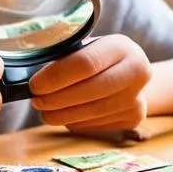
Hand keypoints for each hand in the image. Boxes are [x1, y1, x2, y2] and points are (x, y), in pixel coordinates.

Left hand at [29, 34, 151, 132]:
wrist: (131, 73)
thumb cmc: (98, 57)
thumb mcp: (86, 46)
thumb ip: (65, 56)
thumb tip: (34, 75)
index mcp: (122, 46)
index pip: (86, 63)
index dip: (56, 76)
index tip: (34, 84)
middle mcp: (139, 72)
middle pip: (91, 90)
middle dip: (57, 98)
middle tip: (36, 101)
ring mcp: (138, 97)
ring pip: (93, 112)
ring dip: (63, 115)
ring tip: (45, 111)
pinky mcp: (134, 118)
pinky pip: (97, 125)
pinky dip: (75, 122)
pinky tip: (65, 115)